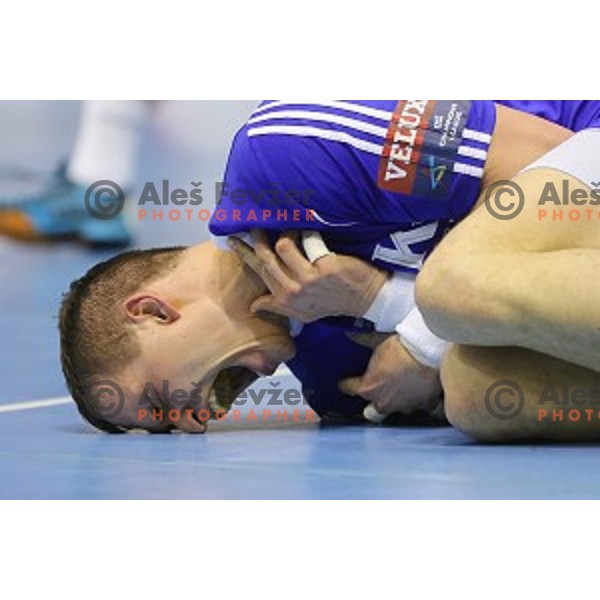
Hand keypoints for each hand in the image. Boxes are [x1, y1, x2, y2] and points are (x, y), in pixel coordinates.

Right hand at [230, 229, 387, 322]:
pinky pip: (307, 240)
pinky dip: (307, 232)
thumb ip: (277, 306)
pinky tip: (310, 230)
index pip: (258, 272)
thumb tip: (254, 305)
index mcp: (284, 300)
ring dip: (286, 233)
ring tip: (292, 230)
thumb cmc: (333, 302)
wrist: (365, 299)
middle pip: (265, 257)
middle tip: (259, 224)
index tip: (233, 239)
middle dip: (259, 237)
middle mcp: (293, 291)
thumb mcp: (302, 312)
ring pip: (282, 247)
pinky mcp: (325, 267)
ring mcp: (309, 280)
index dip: (244, 253)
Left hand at [339, 332, 442, 418]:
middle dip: (375, 400)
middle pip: (373, 409)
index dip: (348, 384)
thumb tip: (351, 334)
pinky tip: (421, 388)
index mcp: (368, 389)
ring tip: (403, 386)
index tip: (346, 382)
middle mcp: (384, 402)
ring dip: (398, 399)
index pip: (350, 389)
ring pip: (397, 408)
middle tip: (378, 389)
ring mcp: (405, 406)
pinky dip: (419, 399)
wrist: (428, 351)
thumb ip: (362, 341)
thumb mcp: (377, 342)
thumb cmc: (401, 348)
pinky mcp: (425, 405)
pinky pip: (419, 406)